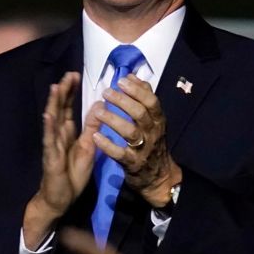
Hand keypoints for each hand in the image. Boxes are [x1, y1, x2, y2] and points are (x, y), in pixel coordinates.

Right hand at [29, 72, 98, 231]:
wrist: (59, 198)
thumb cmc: (72, 174)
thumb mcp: (88, 148)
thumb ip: (92, 128)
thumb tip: (99, 106)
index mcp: (68, 133)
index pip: (69, 108)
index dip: (71, 92)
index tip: (75, 74)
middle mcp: (58, 135)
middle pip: (60, 109)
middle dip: (64, 91)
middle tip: (68, 73)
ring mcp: (52, 145)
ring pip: (52, 121)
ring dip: (54, 104)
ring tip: (56, 87)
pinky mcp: (50, 157)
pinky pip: (49, 140)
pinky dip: (48, 127)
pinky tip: (48, 115)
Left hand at [89, 74, 183, 205]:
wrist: (159, 177)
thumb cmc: (152, 143)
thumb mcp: (154, 120)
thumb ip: (144, 98)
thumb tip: (133, 76)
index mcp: (158, 121)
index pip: (151, 101)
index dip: (137, 90)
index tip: (121, 81)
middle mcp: (153, 133)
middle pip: (140, 113)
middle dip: (123, 101)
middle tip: (106, 93)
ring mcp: (143, 149)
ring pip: (130, 132)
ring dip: (113, 120)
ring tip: (98, 112)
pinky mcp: (133, 164)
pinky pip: (120, 154)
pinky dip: (108, 145)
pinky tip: (95, 137)